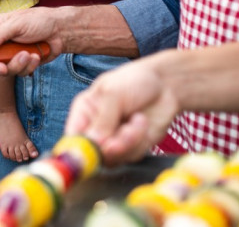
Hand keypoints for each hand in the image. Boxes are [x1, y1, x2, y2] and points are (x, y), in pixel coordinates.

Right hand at [0, 7, 73, 75]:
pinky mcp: (23, 64)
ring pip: (7, 70)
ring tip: (29, 54)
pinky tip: (36, 56)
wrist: (61, 30)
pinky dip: (29, 66)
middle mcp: (1, 44)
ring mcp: (12, 55)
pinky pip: (21, 72)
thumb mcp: (17, 23)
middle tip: (3, 68)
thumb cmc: (38, 21)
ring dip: (18, 65)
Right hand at [64, 56, 179, 165]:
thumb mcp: (114, 93)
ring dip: (128, 141)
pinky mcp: (132, 148)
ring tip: (138, 120)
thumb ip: (103, 119)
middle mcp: (96, 129)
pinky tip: (142, 122)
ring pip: (113, 157)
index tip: (89, 151)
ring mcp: (113, 140)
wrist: (165, 85)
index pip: (73, 137)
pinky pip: (130, 156)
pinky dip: (139, 141)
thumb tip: (94, 143)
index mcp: (84, 112)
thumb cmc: (135, 81)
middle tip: (118, 141)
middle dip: (108, 147)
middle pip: (91, 153)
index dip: (77, 149)